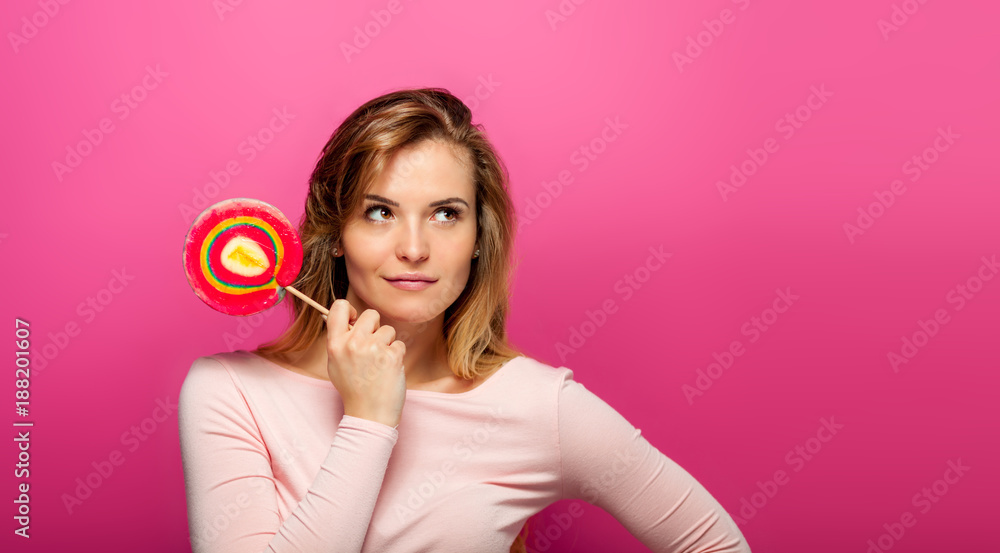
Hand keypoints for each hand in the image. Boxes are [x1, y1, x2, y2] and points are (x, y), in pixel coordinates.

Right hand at [324, 299, 405, 428]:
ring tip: (380, 363)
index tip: (355, 320)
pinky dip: (397, 356)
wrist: (369, 415)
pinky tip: (389, 370)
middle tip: (373, 346)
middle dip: (375, 327)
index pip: (339, 307)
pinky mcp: (392, 356)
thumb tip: (347, 318)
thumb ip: (340, 341)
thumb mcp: (335, 364)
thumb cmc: (353, 390)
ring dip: (388, 343)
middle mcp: (353, 343)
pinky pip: (399, 344)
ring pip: (388, 330)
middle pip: (371, 314)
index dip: (350, 310)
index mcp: (335, 344)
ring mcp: (374, 349)